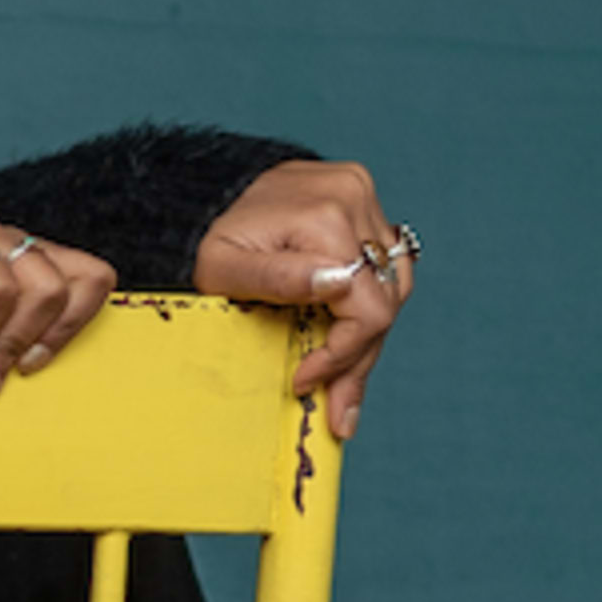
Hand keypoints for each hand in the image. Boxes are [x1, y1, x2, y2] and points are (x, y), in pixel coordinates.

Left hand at [192, 158, 421, 438]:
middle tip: (338, 411)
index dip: (342, 355)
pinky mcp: (365, 203)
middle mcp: (355, 200)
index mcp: (325, 216)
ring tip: (341, 379)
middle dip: (356, 360)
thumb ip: (278, 280)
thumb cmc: (209, 237)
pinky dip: (369, 304)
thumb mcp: (221, 266)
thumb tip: (339, 286)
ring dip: (367, 337)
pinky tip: (348, 336)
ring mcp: (365, 198)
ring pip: (392, 287)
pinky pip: (386, 266)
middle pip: (384, 301)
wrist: (211, 190)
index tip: (304, 381)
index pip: (367, 306)